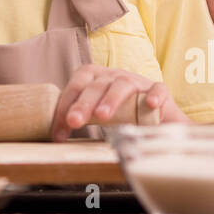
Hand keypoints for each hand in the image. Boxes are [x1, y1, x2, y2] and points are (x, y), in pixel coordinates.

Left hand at [50, 65, 177, 141]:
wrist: (154, 110)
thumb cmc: (118, 110)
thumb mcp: (97, 112)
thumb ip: (79, 119)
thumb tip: (55, 138)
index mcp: (96, 77)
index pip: (77, 85)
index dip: (65, 106)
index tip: (59, 132)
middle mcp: (115, 76)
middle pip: (97, 85)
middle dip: (83, 103)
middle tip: (74, 121)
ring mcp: (138, 82)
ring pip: (123, 85)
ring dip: (111, 99)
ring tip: (102, 116)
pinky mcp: (159, 91)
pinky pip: (158, 89)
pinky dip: (154, 95)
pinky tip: (150, 104)